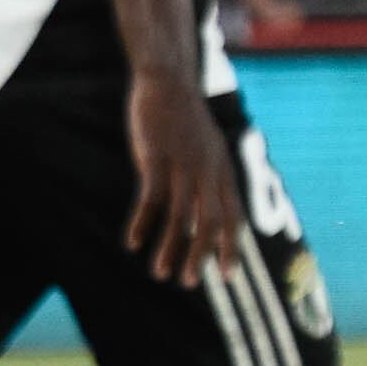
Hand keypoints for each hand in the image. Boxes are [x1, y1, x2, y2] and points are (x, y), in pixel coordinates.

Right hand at [123, 72, 247, 285]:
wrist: (168, 82)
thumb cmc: (185, 119)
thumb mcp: (207, 148)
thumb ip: (210, 176)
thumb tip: (207, 206)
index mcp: (223, 171)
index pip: (233, 217)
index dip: (230, 247)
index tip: (228, 275)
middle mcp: (208, 172)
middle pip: (210, 223)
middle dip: (201, 256)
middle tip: (190, 283)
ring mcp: (183, 165)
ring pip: (180, 217)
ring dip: (170, 248)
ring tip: (161, 274)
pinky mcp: (156, 159)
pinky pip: (151, 199)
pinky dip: (143, 223)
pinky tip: (133, 242)